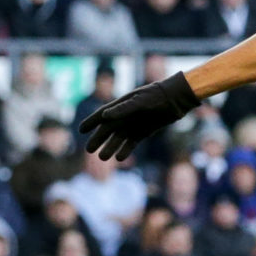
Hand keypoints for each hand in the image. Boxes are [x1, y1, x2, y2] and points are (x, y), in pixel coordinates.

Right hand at [79, 72, 200, 160]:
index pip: (101, 115)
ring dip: (110, 147)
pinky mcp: (143, 133)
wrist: (175, 100)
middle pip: (108, 130)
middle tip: (89, 150)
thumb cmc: (156, 97)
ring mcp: (133, 125)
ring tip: (103, 158)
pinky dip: (126, 150)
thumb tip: (105, 115)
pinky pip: (131, 143)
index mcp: (120, 106)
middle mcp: (124, 116)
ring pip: (118, 139)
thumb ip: (123, 109)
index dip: (91, 122)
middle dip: (98, 139)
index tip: (81, 130)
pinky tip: (120, 158)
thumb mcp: (140, 101)